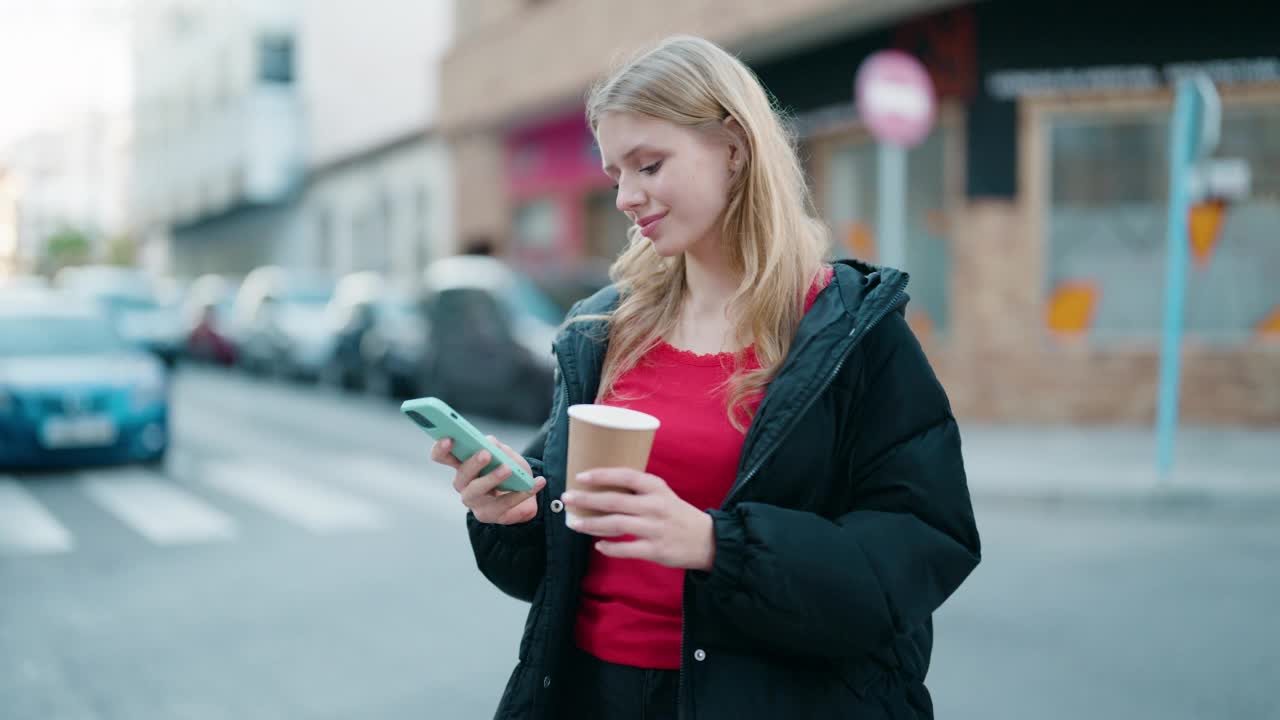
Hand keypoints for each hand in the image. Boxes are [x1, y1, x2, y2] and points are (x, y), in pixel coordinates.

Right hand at [430, 436, 545, 524]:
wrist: (525, 495)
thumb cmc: (510, 471)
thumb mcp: (508, 455)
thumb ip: (499, 448)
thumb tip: (489, 442)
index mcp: (463, 465)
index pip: (442, 456)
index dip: (441, 448)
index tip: (449, 438)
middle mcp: (463, 484)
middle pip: (461, 475)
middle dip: (473, 463)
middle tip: (486, 453)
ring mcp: (474, 502)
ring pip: (476, 491)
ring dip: (492, 478)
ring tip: (507, 469)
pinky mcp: (488, 515)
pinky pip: (503, 504)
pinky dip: (522, 492)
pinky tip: (537, 482)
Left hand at [561, 468, 714, 570]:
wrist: (706, 540)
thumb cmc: (677, 514)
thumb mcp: (662, 494)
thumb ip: (638, 490)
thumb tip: (602, 486)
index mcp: (656, 488)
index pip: (626, 476)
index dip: (602, 475)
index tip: (581, 476)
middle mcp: (655, 506)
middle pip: (614, 501)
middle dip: (587, 500)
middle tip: (567, 499)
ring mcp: (655, 529)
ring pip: (616, 525)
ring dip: (592, 524)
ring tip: (574, 523)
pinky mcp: (656, 549)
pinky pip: (626, 549)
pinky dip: (610, 548)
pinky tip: (598, 545)